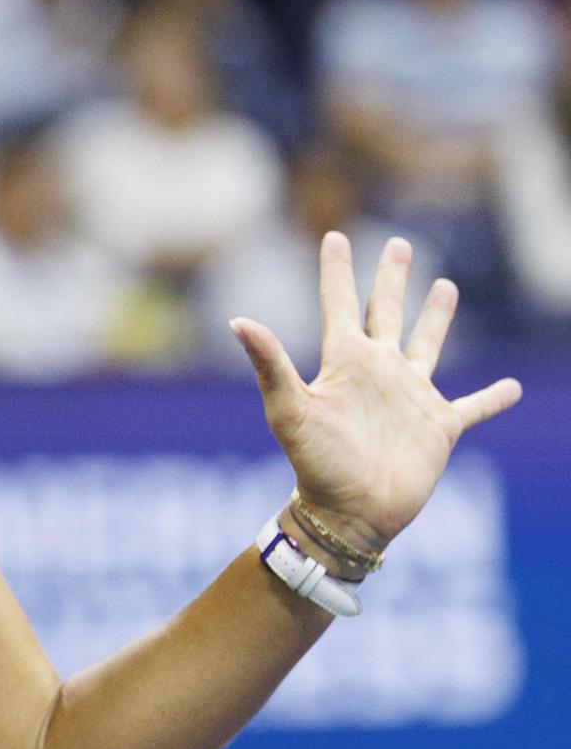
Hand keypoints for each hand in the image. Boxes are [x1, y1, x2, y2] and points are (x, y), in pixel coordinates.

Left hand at [229, 233, 521, 550]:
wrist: (347, 512)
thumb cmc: (315, 462)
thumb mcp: (289, 408)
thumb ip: (269, 363)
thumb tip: (237, 320)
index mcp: (345, 361)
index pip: (339, 303)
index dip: (336, 270)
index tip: (334, 236)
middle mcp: (378, 371)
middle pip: (386, 312)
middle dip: (392, 279)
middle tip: (399, 243)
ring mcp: (410, 397)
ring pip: (427, 345)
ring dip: (437, 318)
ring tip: (447, 286)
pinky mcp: (439, 427)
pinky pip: (472, 407)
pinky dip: (491, 398)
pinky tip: (511, 387)